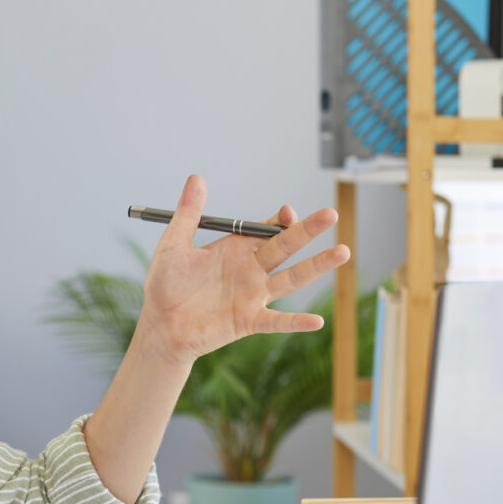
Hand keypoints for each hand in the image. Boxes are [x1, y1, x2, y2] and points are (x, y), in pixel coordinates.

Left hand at [138, 175, 349, 365]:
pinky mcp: (247, 321)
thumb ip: (187, 213)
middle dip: (307, 230)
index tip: (286, 211)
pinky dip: (295, 322)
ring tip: (343, 253)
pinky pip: (276, 321)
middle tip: (331, 214)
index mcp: (235, 250)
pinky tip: (317, 322)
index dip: (280, 219)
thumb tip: (196, 177)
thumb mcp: (174, 244)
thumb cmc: (165, 286)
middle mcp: (250, 271)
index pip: (267, 230)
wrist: (160, 326)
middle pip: (285, 247)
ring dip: (316, 267)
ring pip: (291, 279)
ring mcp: (252, 296)